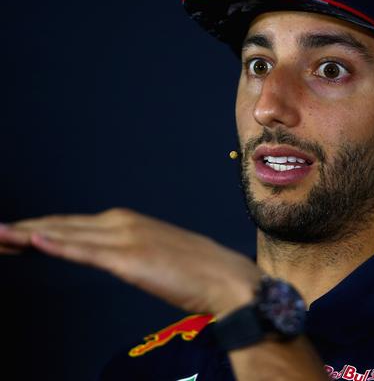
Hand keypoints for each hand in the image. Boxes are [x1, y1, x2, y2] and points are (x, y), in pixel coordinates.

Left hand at [0, 208, 261, 315]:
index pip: (71, 224)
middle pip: (61, 225)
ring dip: (25, 235)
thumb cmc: (196, 271)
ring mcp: (125, 238)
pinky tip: (32, 242)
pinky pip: (85, 252)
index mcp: (128, 222)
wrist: (226, 277)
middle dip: (21, 231)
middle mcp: (122, 223)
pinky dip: (57, 245)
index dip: (36, 229)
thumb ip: (130, 252)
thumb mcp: (156, 256)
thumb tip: (111, 257)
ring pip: (65, 234)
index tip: (8, 235)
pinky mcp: (130, 258)